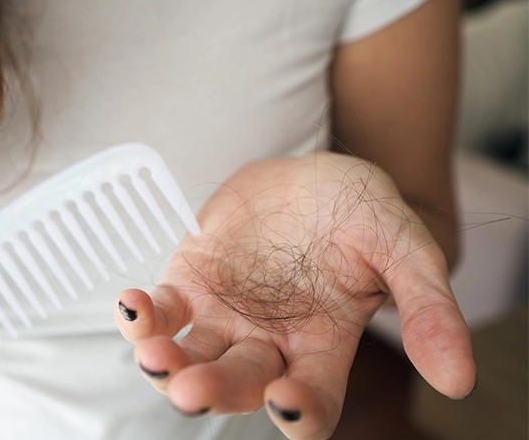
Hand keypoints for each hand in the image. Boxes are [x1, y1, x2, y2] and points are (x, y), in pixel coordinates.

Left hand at [116, 152, 475, 439]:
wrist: (311, 177)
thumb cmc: (361, 212)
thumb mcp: (404, 247)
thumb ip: (428, 307)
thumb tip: (457, 379)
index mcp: (323, 347)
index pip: (314, 400)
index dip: (302, 412)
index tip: (288, 403)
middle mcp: (268, 343)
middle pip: (240, 384)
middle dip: (217, 390)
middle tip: (194, 389)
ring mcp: (223, 318)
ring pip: (190, 356)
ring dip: (167, 363)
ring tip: (153, 353)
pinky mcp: (190, 285)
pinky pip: (162, 311)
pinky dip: (144, 315)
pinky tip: (132, 306)